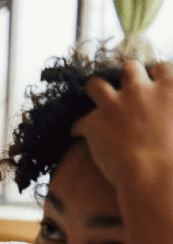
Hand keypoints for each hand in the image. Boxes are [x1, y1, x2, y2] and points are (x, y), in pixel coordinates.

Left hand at [71, 60, 172, 190]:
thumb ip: (172, 108)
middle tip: (127, 90)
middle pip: (129, 68)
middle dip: (128, 76)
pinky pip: (80, 122)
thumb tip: (168, 114)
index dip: (155, 75)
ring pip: (95, 85)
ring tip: (95, 99)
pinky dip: (81, 129)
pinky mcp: (93, 123)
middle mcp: (140, 90)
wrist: (155, 175)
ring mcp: (114, 104)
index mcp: (170, 87)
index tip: (152, 83)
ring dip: (95, 91)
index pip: (161, 68)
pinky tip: (80, 135)